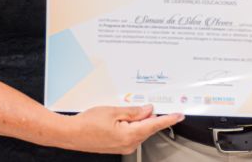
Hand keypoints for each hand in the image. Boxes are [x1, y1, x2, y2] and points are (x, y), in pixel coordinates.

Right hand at [66, 104, 183, 153]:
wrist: (72, 134)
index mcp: (130, 135)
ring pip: (139, 131)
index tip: (179, 115)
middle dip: (149, 116)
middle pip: (147, 128)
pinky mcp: (118, 146)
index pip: (154, 125)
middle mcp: (129, 144)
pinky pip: (131, 135)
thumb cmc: (88, 123)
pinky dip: (131, 126)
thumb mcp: (113, 111)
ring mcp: (123, 147)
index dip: (168, 119)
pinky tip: (123, 119)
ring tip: (124, 111)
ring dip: (138, 121)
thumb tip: (148, 110)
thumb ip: (134, 111)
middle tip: (146, 104)